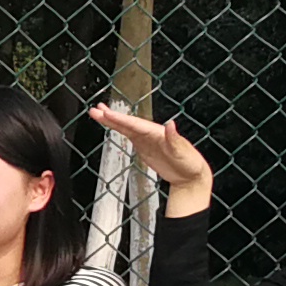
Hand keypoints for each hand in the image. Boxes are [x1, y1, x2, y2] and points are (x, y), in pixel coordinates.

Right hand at [88, 103, 213, 203]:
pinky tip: (111, 124)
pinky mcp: (144, 146)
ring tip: (97, 113)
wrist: (191, 176)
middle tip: (95, 110)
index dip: (120, 119)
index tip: (107, 114)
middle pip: (127, 123)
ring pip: (126, 127)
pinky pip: (128, 135)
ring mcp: (146, 139)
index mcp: (158, 132)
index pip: (135, 124)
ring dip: (112, 120)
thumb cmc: (190, 163)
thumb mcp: (183, 152)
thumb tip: (171, 124)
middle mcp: (151, 133)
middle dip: (111, 117)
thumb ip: (174, 138)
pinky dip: (118, 128)